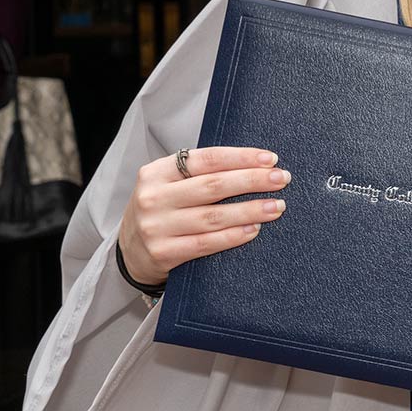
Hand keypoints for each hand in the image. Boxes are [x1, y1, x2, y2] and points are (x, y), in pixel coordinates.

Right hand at [117, 147, 290, 286]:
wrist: (129, 251)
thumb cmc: (163, 209)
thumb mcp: (170, 184)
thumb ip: (202, 172)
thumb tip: (257, 164)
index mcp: (157, 172)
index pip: (206, 159)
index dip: (241, 157)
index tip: (271, 159)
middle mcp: (153, 197)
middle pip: (213, 186)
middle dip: (253, 181)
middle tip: (282, 179)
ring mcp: (156, 227)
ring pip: (213, 216)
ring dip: (250, 210)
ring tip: (276, 206)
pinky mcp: (162, 253)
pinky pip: (205, 243)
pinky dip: (233, 236)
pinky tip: (254, 230)